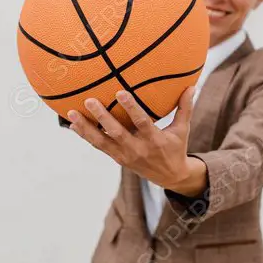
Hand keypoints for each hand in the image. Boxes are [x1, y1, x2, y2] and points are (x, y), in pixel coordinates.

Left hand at [66, 86, 205, 194]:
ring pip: (101, 142)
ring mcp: (124, 155)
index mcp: (154, 140)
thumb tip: (191, 85)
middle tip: (89, 100)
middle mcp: (137, 149)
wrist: (169, 177)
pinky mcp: (117, 158)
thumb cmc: (176, 147)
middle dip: (102, 117)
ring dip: (85, 128)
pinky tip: (72, 125)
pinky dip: (85, 135)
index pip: (141, 123)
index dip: (131, 108)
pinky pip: (98, 146)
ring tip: (71, 114)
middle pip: (116, 133)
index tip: (120, 92)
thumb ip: (184, 108)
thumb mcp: (182, 130)